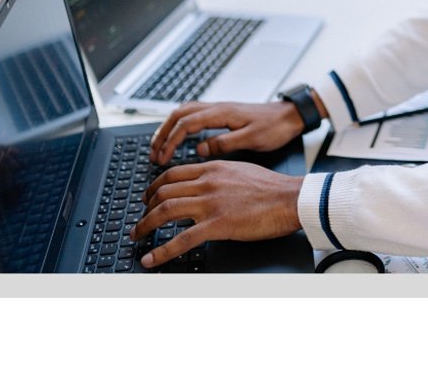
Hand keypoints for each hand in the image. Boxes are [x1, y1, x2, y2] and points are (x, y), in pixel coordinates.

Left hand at [129, 161, 301, 267]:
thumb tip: (207, 180)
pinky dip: (162, 251)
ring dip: (146, 225)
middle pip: (164, 191)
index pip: (173, 174)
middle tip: (140, 218)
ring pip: (166, 211)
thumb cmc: (272, 188)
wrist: (290, 198)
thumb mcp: (241, 170)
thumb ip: (220, 174)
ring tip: (137, 235)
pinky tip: (151, 259)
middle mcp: (207, 183)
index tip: (148, 196)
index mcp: (213, 168)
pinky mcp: (217, 225)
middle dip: (145, 206)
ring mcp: (210, 203)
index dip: (155, 186)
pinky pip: (182, 239)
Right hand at [149, 100, 303, 163]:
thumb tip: (200, 149)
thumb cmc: (275, 128)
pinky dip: (180, 124)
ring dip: (169, 127)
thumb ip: (225, 143)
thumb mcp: (252, 139)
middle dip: (162, 133)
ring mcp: (219, 108)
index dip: (170, 140)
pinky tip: (178, 135)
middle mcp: (217, 107)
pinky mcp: (222, 113)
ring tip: (159, 145)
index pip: (186, 123)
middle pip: (179, 114)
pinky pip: (193, 114)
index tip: (161, 157)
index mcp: (221, 113)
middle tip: (152, 153)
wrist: (291, 116)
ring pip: (184, 112)